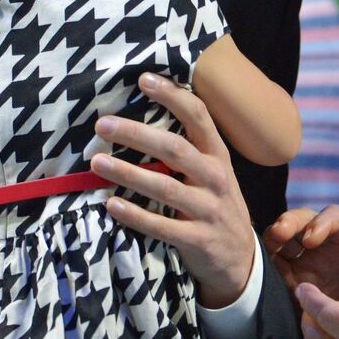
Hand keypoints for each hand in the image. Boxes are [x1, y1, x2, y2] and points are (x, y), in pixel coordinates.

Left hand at [92, 73, 253, 307]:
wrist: (241, 259)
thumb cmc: (217, 206)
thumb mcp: (214, 173)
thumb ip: (190, 150)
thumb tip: (144, 119)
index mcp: (218, 156)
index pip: (198, 117)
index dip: (172, 96)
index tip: (144, 79)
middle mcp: (216, 178)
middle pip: (175, 149)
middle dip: (137, 134)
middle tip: (103, 124)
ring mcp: (208, 210)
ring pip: (165, 186)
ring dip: (128, 173)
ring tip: (97, 162)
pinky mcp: (197, 240)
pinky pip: (161, 226)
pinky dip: (135, 215)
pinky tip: (111, 205)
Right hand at [263, 205, 338, 314]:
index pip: (338, 217)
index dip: (321, 222)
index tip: (311, 239)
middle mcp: (332, 246)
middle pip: (308, 221)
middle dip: (291, 222)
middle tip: (279, 232)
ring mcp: (313, 263)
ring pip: (289, 239)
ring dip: (276, 237)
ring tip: (269, 243)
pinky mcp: (296, 282)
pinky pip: (279, 266)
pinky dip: (269, 262)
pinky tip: (264, 265)